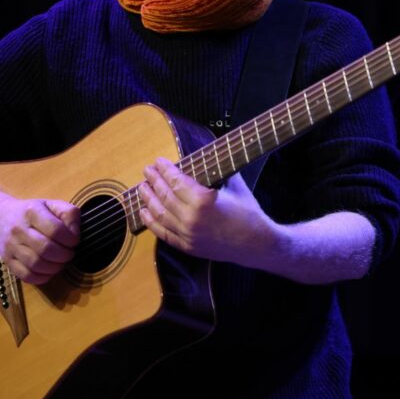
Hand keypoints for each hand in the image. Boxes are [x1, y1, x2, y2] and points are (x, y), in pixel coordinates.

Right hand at [0, 198, 79, 284]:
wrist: (0, 218)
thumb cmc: (32, 212)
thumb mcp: (51, 204)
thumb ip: (69, 214)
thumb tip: (75, 234)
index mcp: (31, 211)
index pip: (55, 230)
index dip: (70, 239)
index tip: (74, 241)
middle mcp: (18, 229)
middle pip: (46, 249)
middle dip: (64, 255)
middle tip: (69, 254)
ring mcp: (11, 246)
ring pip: (36, 265)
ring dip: (55, 268)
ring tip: (60, 262)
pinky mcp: (7, 261)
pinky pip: (26, 276)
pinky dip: (42, 277)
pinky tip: (49, 271)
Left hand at [139, 157, 274, 264]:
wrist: (257, 244)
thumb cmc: (248, 211)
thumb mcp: (234, 183)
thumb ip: (217, 168)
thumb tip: (204, 151)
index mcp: (203, 200)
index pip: (176, 181)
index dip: (165, 170)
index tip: (158, 162)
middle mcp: (192, 219)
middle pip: (165, 196)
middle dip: (153, 181)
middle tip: (147, 171)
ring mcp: (188, 235)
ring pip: (160, 214)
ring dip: (148, 199)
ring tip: (142, 187)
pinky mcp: (188, 247)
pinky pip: (163, 233)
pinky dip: (151, 222)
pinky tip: (144, 212)